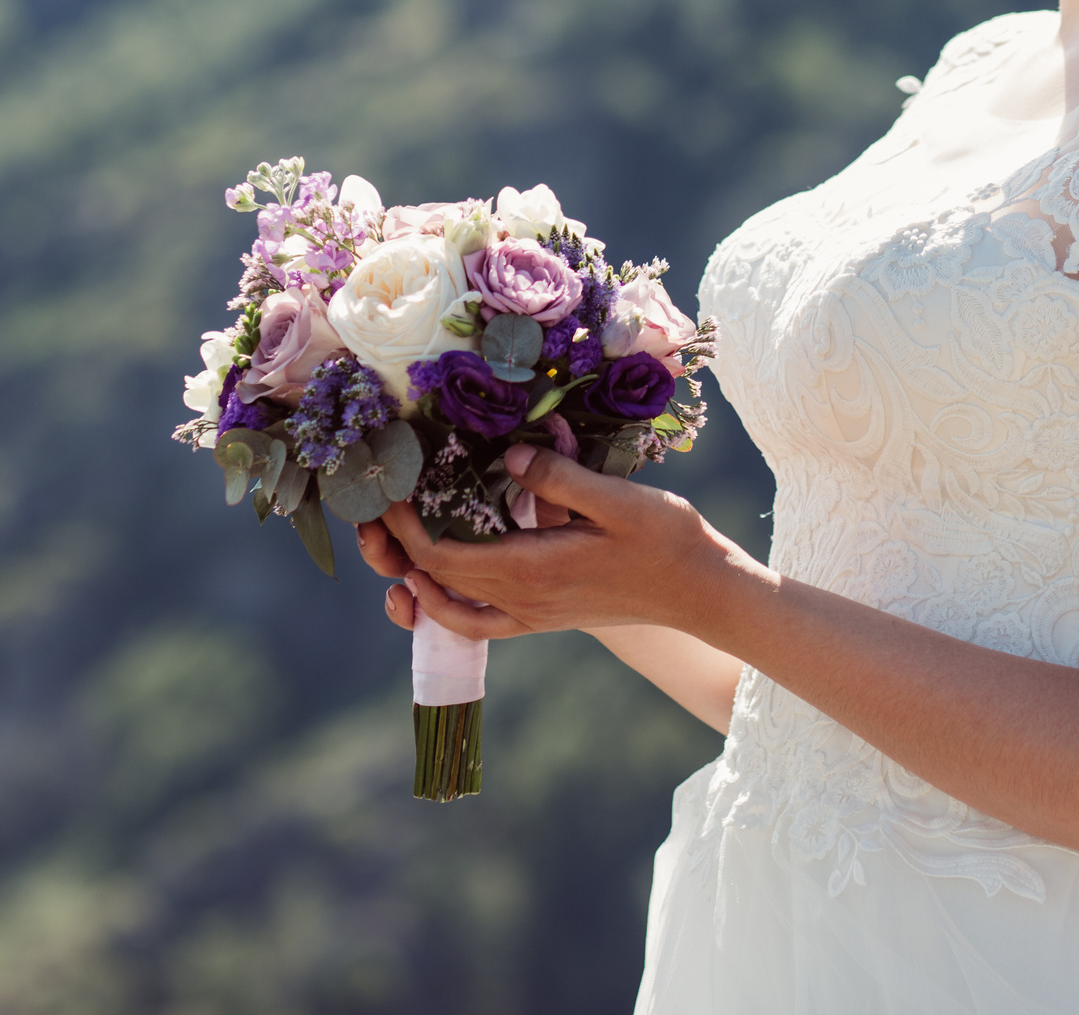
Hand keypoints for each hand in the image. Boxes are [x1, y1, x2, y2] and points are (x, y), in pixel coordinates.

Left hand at [352, 444, 732, 641]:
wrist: (702, 591)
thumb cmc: (667, 539)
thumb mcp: (616, 498)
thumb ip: (559, 477)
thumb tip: (508, 455)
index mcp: (530, 570)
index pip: (439, 554)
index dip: (402, 524)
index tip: (387, 486)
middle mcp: (522, 601)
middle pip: (434, 579)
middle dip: (396, 544)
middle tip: (375, 505)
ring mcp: (533, 616)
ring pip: (451, 606)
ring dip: (415, 578)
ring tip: (392, 545)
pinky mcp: (546, 619)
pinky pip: (481, 623)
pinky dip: (448, 606)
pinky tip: (438, 586)